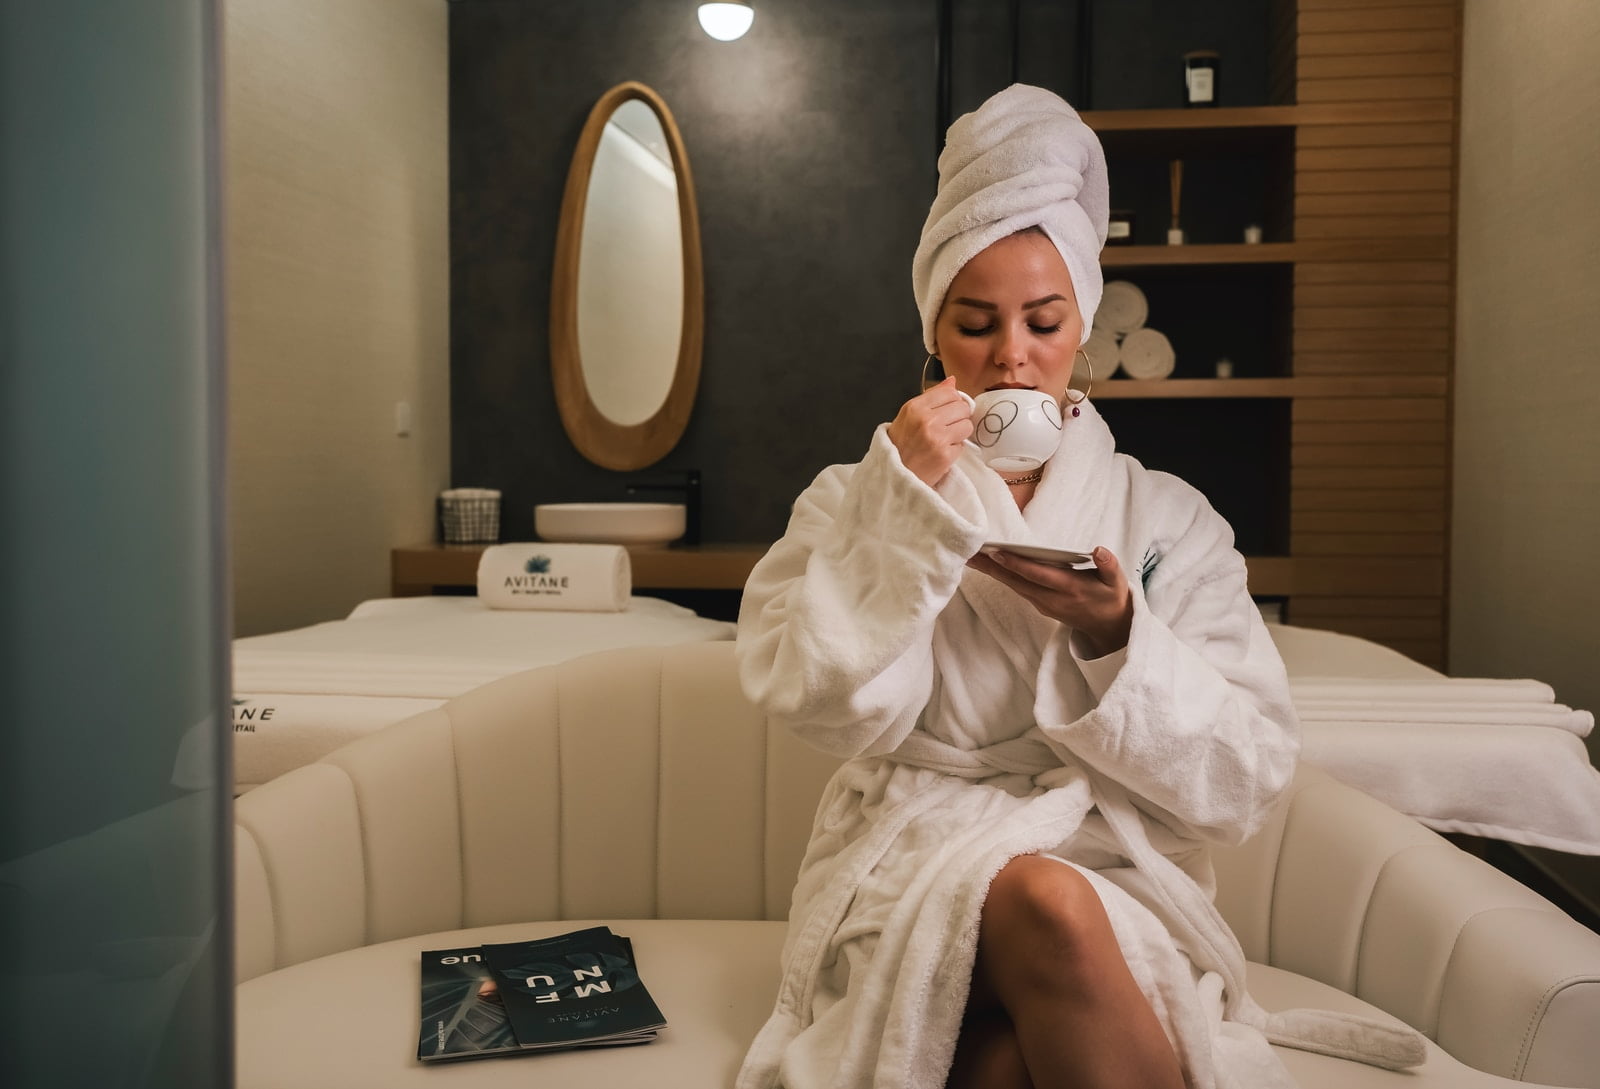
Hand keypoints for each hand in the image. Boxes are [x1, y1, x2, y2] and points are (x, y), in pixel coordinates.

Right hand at [887, 376, 972, 486]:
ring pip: (967, 425)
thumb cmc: (900, 446)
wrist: (893, 476)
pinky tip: (942, 452)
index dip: (953, 401)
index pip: (950, 392)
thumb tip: (952, 381)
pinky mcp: (945, 455)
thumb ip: (931, 397)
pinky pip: (963, 445)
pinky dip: (955, 449)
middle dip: (958, 417)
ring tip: (945, 440)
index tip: (948, 410)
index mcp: (915, 407)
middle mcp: (926, 420)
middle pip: (962, 407)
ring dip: (959, 433)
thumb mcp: (908, 416)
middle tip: (946, 427)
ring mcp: (936, 438)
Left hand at [967, 545, 1133, 655]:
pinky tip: (988, 565)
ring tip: (972, 557)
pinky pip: (1017, 588)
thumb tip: (1099, 550)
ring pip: (1014, 585)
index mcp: (1070, 589)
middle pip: (1017, 581)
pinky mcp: (1039, 604)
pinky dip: (1002, 576)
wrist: (1108, 626)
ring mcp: (1043, 604)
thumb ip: (1109, 565)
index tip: (998, 553)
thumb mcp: (1116, 582)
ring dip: (992, 572)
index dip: (1018, 565)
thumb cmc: (1111, 597)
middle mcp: (1052, 599)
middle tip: (970, 554)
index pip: (1039, 575)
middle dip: (992, 568)